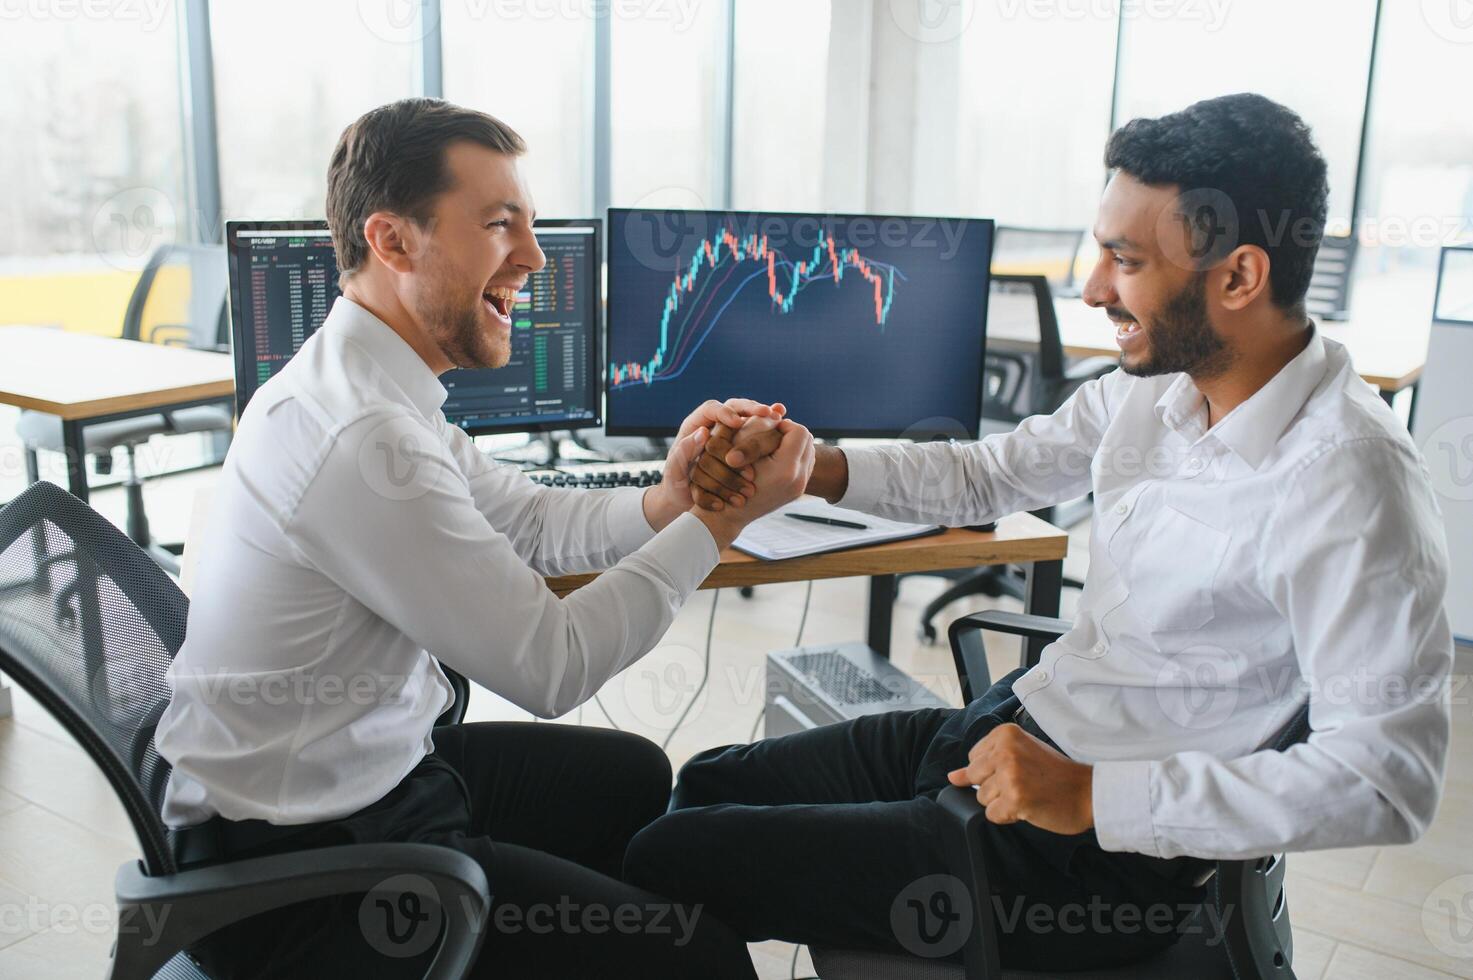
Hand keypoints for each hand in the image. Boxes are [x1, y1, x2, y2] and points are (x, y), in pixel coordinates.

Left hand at [644, 399, 783, 529]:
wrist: (684, 499)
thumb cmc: (675, 486)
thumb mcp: (674, 471)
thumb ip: (683, 452)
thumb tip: (703, 432)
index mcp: (694, 427)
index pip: (710, 409)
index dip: (725, 413)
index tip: (737, 423)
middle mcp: (713, 425)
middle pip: (734, 407)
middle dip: (751, 408)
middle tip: (768, 414)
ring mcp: (728, 434)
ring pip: (748, 416)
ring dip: (764, 416)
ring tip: (779, 418)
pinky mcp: (741, 444)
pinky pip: (756, 430)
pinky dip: (769, 426)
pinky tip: (783, 424)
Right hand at [691, 419, 814, 547]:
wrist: (729, 514)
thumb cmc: (728, 477)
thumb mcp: (740, 445)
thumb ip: (759, 425)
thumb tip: (779, 412)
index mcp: (786, 467)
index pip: (799, 431)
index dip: (783, 424)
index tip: (768, 427)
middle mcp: (798, 479)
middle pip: (808, 440)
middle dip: (791, 433)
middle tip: (772, 433)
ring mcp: (799, 487)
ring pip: (809, 452)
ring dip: (794, 444)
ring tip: (773, 444)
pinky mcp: (797, 492)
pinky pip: (805, 464)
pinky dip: (794, 456)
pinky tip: (776, 456)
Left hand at [947, 723, 1093, 835]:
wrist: (1088, 792)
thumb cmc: (1056, 774)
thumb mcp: (1020, 755)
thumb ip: (985, 762)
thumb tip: (952, 777)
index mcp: (1005, 734)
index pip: (974, 759)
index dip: (993, 771)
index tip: (1019, 770)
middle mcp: (1005, 751)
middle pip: (975, 778)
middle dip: (995, 787)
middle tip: (1025, 783)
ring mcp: (1010, 775)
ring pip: (982, 799)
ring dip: (1003, 802)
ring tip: (1029, 793)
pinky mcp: (1015, 798)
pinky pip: (992, 815)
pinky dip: (1008, 816)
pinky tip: (1029, 806)